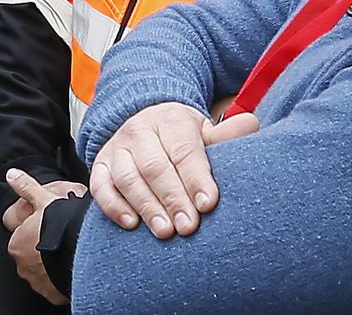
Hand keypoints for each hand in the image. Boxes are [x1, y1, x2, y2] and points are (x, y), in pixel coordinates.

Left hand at [5, 169, 76, 304]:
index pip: (22, 238)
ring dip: (51, 265)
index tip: (49, 228)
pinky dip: (61, 278)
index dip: (36, 231)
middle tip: (60, 240)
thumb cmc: (61, 226)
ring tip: (68, 253)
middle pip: (31, 256)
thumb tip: (11, 174)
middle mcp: (23, 266)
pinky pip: (55, 286)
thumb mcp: (43, 199)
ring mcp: (38, 282)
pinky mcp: (53, 294)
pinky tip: (71, 267)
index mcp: (16, 244)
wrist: (84, 251)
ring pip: (43, 272)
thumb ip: (26, 187)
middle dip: (43, 250)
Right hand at [89, 102, 258, 237]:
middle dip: (173, 198)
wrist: (143, 123)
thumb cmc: (179, 136)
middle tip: (189, 227)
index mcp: (169, 120)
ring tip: (164, 231)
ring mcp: (116, 149)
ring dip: (146, 206)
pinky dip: (114, 206)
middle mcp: (139, 131)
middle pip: (154, 166)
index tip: (208, 204)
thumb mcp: (202, 130)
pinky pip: (101, 186)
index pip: (183, 150)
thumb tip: (251, 123)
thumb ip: (225, 134)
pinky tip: (131, 223)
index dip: (196, 178)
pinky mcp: (99, 165)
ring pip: (127, 177)